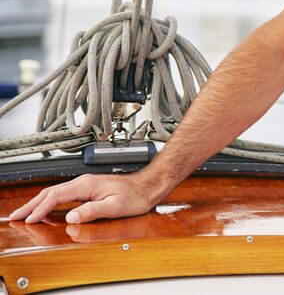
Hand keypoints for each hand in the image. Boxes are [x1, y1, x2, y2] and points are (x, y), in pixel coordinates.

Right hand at [8, 173, 155, 223]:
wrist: (148, 186)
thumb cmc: (135, 196)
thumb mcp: (115, 206)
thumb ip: (93, 211)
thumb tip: (72, 216)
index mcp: (86, 185)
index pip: (55, 196)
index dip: (40, 209)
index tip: (29, 220)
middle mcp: (83, 182)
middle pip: (50, 192)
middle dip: (31, 205)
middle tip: (16, 216)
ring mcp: (85, 184)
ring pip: (54, 192)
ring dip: (38, 203)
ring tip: (24, 213)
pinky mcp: (88, 189)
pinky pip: (62, 195)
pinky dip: (48, 202)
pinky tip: (45, 208)